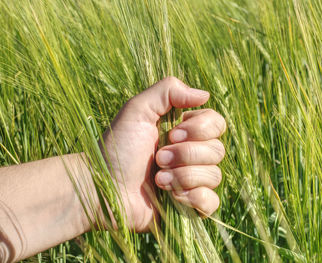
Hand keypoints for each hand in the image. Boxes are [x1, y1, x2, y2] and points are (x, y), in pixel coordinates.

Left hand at [101, 77, 225, 231]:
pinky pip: (211, 202)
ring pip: (215, 175)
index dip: (201, 129)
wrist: (103, 187)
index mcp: (183, 131)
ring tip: (158, 178)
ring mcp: (191, 181)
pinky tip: (173, 196)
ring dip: (183, 176)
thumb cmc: (117, 147)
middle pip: (217, 150)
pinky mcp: (189, 205)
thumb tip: (205, 94)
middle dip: (186, 154)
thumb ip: (168, 91)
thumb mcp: (137, 109)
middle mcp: (191, 154)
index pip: (216, 123)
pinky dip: (194, 198)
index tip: (172, 134)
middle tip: (158, 158)